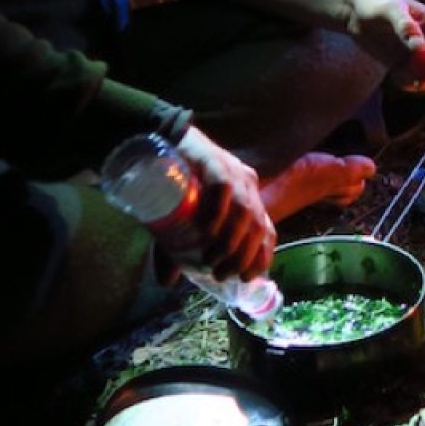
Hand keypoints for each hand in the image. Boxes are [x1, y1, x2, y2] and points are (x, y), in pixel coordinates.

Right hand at [174, 126, 274, 280]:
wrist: (157, 142)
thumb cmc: (174, 186)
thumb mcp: (179, 223)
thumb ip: (176, 250)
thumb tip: (166, 283)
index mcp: (248, 199)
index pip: (267, 231)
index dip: (261, 256)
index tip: (247, 278)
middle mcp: (247, 185)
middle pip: (258, 226)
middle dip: (243, 256)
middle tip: (222, 274)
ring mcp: (232, 171)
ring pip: (244, 210)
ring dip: (230, 241)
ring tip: (211, 260)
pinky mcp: (214, 160)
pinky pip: (224, 187)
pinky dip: (218, 212)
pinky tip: (207, 231)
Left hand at [342, 0, 424, 90]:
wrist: (353, 9)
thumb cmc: (374, 1)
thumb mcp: (389, 10)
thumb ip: (405, 26)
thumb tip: (420, 47)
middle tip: (420, 83)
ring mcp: (417, 53)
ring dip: (419, 82)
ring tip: (400, 76)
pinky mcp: (403, 62)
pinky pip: (413, 79)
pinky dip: (407, 82)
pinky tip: (394, 75)